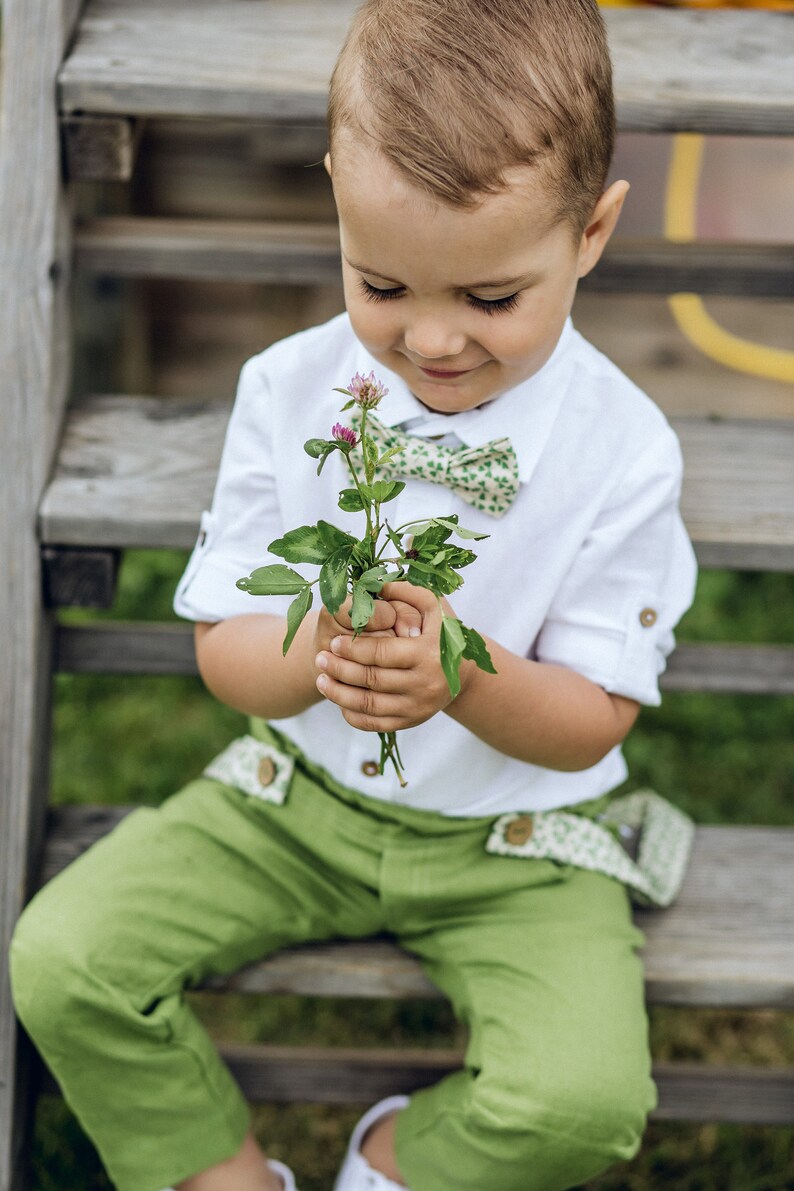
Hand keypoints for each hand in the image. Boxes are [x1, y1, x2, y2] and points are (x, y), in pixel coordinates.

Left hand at [314, 582, 468, 731]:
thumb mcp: (433, 606)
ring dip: (339, 694)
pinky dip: (352, 715)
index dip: (354, 649)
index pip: (382, 653)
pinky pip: (375, 724)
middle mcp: (425, 684)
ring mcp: (418, 706)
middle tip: (320, 659)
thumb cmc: (442, 632)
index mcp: (429, 653)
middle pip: (372, 680)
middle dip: (340, 670)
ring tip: (320, 680)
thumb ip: (405, 591)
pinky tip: (338, 701)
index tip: (333, 641)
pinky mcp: (411, 721)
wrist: (463, 672)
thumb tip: (373, 585)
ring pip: (369, 706)